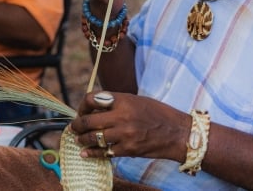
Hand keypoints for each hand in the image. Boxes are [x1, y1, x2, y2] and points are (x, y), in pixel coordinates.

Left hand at [70, 91, 189, 161]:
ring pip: (94, 137)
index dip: (83, 105)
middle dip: (78, 125)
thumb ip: (116, 102)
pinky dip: (93, 153)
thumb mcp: (136, 100)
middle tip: (74, 127)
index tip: (82, 110)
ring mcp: (124, 134)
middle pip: (89, 120)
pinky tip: (86, 153)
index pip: (92, 98)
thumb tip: (95, 106)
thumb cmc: (158, 113)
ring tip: (79, 139)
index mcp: (123, 100)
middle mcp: (122, 116)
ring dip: (83, 139)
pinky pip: (105, 152)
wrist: (178, 133)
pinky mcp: (128, 149)